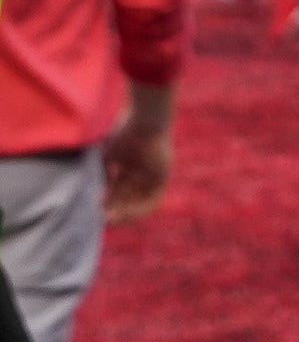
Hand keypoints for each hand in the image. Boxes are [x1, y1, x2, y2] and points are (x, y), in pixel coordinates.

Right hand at [104, 92, 173, 218]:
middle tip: (100, 220)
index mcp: (127, 163)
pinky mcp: (162, 177)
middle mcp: (140, 170)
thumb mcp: (106, 155)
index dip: (105, 202)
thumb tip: (97, 191)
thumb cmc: (123, 133)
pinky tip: (124, 215)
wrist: (145, 121)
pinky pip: (153, 200)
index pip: (116, 189)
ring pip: (138, 202)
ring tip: (110, 220)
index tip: (93, 211)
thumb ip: (102, 173)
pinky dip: (138, 211)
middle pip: (126, 198)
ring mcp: (152, 174)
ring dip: (124, 214)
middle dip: (113, 211)